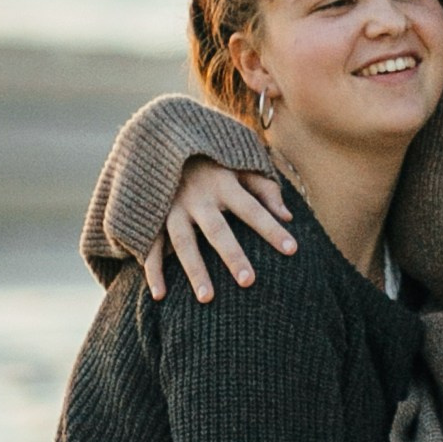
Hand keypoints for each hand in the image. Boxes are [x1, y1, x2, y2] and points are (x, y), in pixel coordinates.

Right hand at [141, 159, 295, 302]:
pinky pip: (151, 246)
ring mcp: (171, 208)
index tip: (292, 249)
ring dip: (194, 270)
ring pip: (183, 242)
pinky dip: (153, 271)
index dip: (271, 228)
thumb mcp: (240, 165)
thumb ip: (265, 189)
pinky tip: (160, 296)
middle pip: (217, 229)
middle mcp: (197, 197)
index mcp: (223, 183)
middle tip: (249, 282)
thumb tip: (288, 216)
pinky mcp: (152, 217)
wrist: (162, 142)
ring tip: (207, 299)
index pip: (252, 209)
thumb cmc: (212, 160)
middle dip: (232, 255)